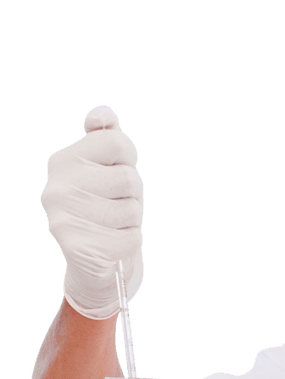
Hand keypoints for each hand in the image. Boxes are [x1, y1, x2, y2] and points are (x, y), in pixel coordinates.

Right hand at [39, 105, 144, 318]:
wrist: (98, 263)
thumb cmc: (108, 209)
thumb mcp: (108, 170)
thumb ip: (106, 139)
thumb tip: (102, 115)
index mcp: (63, 162)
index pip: (116, 142)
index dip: (128, 159)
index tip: (117, 172)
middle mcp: (56, 188)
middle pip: (128, 178)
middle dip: (133, 194)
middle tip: (116, 205)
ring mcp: (64, 219)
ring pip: (131, 210)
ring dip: (132, 220)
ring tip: (114, 225)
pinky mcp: (80, 249)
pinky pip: (131, 238)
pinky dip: (129, 244)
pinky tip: (112, 245)